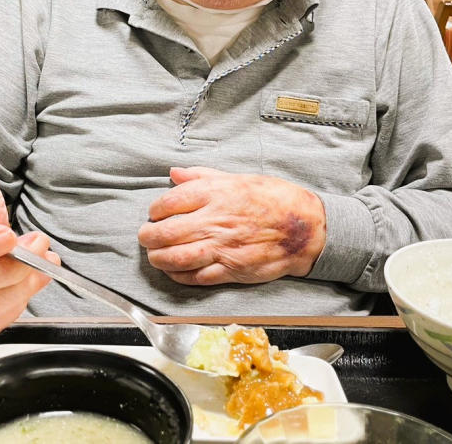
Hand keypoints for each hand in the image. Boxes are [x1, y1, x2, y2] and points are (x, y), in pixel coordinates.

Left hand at [137, 167, 325, 285]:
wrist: (306, 228)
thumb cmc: (275, 199)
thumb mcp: (240, 177)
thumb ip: (203, 176)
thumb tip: (175, 173)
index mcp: (216, 194)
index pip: (169, 202)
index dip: (155, 210)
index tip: (153, 213)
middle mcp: (216, 221)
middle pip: (166, 232)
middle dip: (148, 236)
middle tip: (145, 236)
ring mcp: (222, 248)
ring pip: (176, 258)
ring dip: (158, 258)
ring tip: (154, 256)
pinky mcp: (231, 270)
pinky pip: (196, 277)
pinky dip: (179, 275)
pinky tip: (174, 271)